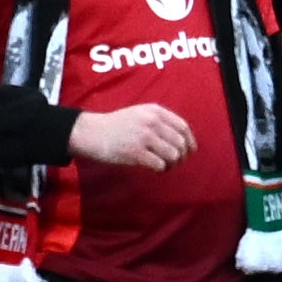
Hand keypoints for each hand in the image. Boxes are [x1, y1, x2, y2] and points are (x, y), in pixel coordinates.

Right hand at [66, 100, 197, 172]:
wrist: (92, 133)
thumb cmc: (117, 125)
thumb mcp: (140, 113)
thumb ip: (160, 121)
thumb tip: (184, 139)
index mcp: (155, 111)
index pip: (183, 127)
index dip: (189, 141)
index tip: (189, 151)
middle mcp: (152, 122)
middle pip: (180, 143)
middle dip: (180, 156)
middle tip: (173, 162)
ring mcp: (144, 137)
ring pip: (173, 155)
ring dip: (171, 164)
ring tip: (162, 165)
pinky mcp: (136, 153)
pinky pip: (160, 165)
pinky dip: (160, 169)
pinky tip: (154, 168)